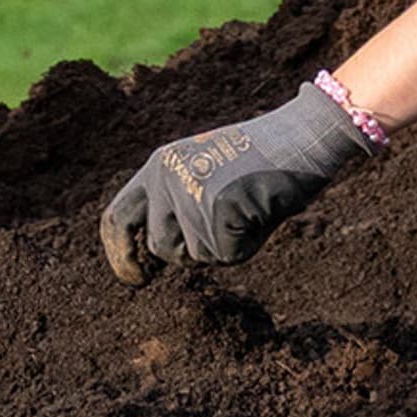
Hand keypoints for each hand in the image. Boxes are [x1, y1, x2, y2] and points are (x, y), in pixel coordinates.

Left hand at [99, 82, 369, 280]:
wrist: (300, 138)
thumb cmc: (258, 161)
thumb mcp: (203, 173)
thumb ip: (175, 206)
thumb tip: (151, 259)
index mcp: (158, 165)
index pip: (117, 218)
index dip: (120, 255)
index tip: (136, 278)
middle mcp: (165, 178)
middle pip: (160, 248)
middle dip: (190, 252)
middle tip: (223, 226)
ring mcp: (190, 194)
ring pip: (197, 256)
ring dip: (223, 245)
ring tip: (246, 207)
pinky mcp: (216, 210)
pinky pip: (227, 256)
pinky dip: (248, 244)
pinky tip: (259, 212)